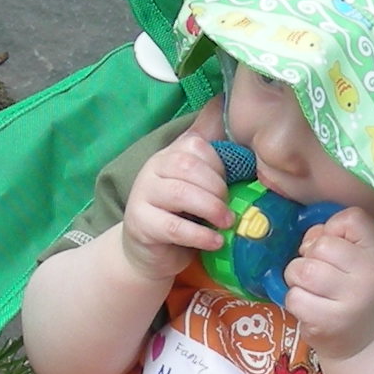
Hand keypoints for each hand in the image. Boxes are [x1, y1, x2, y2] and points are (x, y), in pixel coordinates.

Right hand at [118, 109, 228, 282]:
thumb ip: (212, 164)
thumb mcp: (198, 188)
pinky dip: (200, 235)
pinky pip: (173, 226)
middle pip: (187, 166)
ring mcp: (142, 195)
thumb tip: (233, 120)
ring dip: (211, 208)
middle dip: (216, 187)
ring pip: (180, 193)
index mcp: (169, 155)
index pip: (195, 146)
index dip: (219, 166)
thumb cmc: (182, 217)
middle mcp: (152, 169)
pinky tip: (216, 242)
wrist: (151, 253)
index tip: (230, 186)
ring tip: (227, 223)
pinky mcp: (140, 224)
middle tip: (230, 210)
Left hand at [280, 206, 373, 358]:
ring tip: (312, 289)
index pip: (351, 218)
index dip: (333, 228)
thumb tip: (306, 240)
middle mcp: (370, 275)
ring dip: (297, 278)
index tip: (338, 249)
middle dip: (309, 256)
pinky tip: (311, 307)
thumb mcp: (359, 257)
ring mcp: (351, 301)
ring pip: (302, 270)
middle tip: (320, 273)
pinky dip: (295, 300)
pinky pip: (294, 297)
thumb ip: (334, 235)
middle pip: (320, 245)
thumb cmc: (354, 289)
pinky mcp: (328, 322)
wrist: (365, 339)